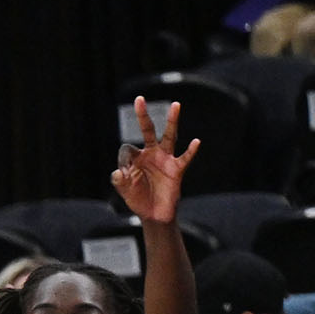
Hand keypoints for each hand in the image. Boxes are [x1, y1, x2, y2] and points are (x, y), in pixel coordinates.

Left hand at [111, 96, 197, 224]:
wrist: (154, 214)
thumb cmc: (138, 199)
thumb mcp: (125, 191)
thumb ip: (120, 181)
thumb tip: (118, 172)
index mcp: (136, 158)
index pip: (127, 149)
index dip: (123, 160)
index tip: (124, 173)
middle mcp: (151, 154)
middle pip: (148, 130)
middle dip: (143, 116)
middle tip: (139, 99)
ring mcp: (165, 159)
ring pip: (170, 136)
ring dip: (172, 121)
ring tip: (176, 104)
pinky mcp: (177, 169)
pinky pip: (185, 157)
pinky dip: (191, 150)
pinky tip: (196, 142)